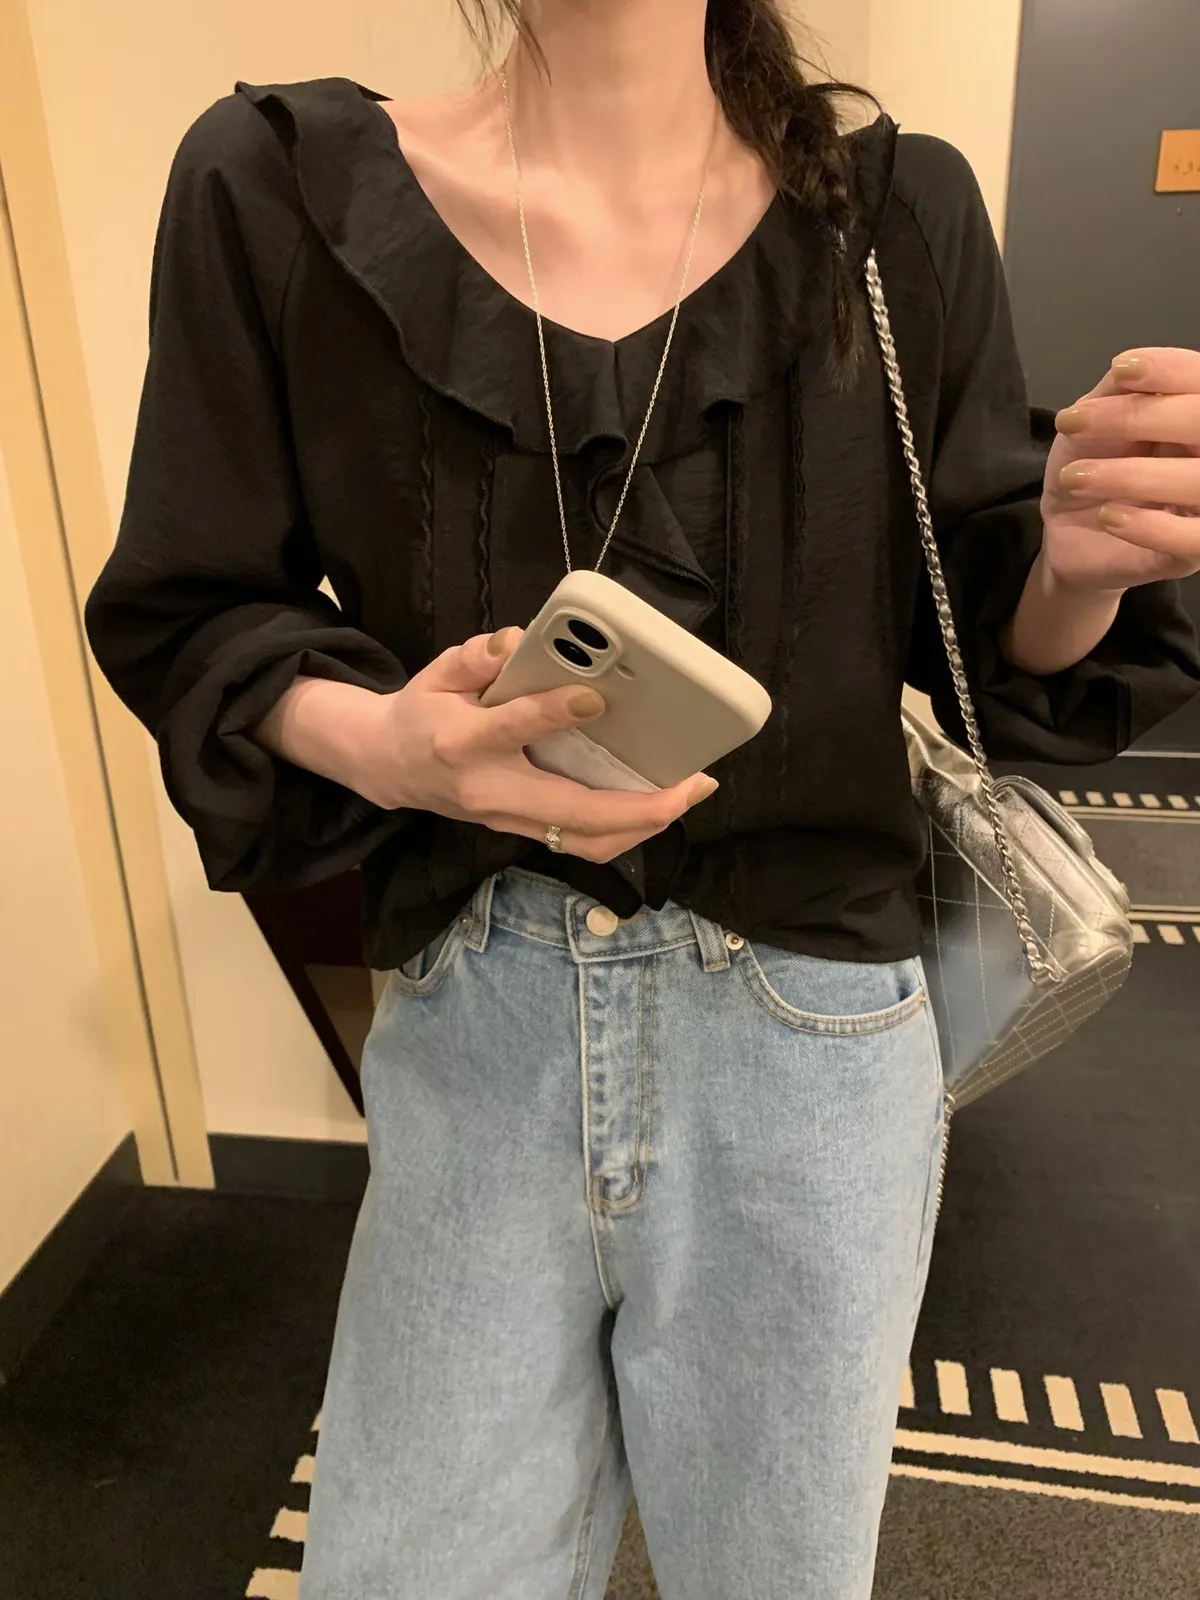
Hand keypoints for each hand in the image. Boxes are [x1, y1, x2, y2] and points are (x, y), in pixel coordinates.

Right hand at [274, 628, 716, 862]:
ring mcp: (508, 820)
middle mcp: (490, 791)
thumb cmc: (421, 713)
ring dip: (643, 825)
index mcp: (462, 742)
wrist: (388, 767)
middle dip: (640, 806)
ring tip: (689, 794)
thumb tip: (519, 640)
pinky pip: (582, 843)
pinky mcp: (522, 831)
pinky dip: (626, 831)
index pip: (512, 728)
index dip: (554, 713)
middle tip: (692, 784)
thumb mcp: (437, 673)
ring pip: (585, 841)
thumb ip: (477, 657)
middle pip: (572, 812)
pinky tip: (660, 807)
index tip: (596, 696)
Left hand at [1042, 347, 1199, 592]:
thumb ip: (1121, 389)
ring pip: (1199, 482)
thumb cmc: (1094, 465)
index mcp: (1195, 415)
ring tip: (1075, 478)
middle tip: (1076, 425)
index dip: (1172, 370)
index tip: (1123, 369)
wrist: (1070, 532)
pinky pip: (1192, 540)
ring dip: (1133, 475)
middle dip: (1145, 416)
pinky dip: (1151, 528)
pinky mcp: (1190, 554)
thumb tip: (1134, 364)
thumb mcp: (1097, 417)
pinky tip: (1109, 517)